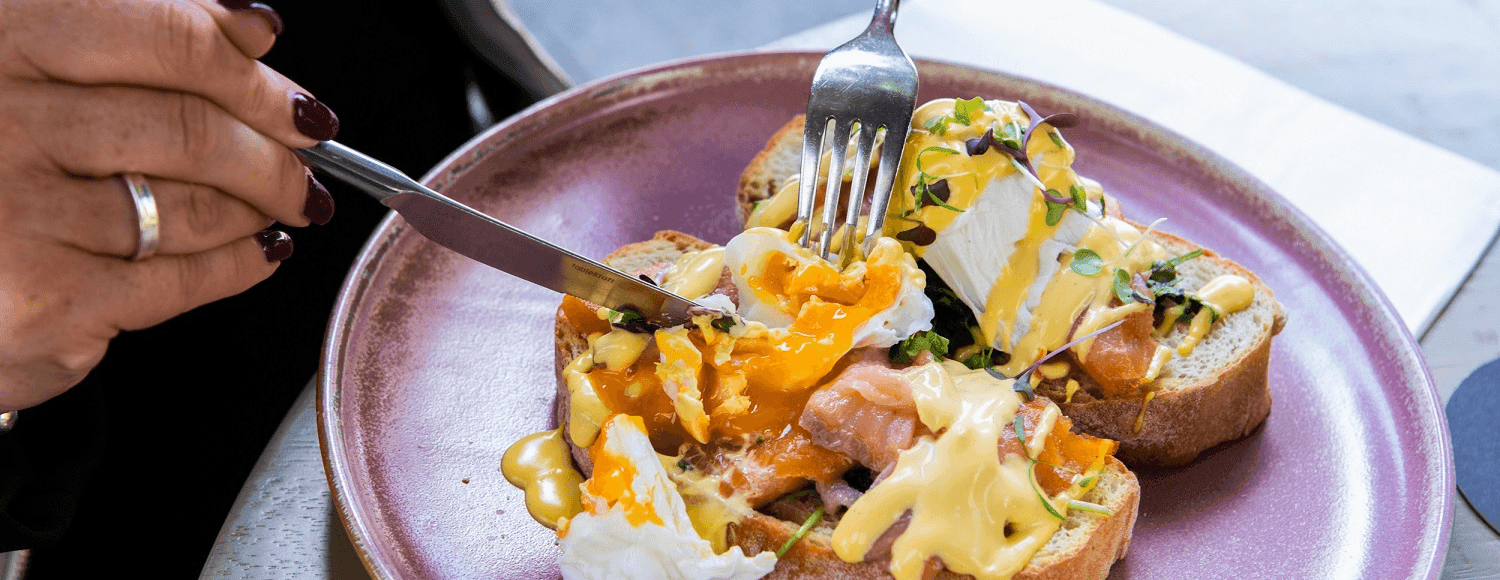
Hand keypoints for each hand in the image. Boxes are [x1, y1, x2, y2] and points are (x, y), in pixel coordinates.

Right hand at [0, 0, 338, 410]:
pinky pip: (180, 279)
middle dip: (275, 152)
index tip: (294, 99)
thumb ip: (126, 41)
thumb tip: (251, 31)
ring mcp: (21, 216)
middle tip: (308, 160)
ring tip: (280, 204)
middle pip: (192, 128)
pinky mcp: (46, 302)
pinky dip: (239, 264)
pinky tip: (259, 251)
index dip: (250, 72)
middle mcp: (4, 121)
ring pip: (194, 205)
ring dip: (259, 206)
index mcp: (3, 38)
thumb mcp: (22, 71)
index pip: (167, 38)